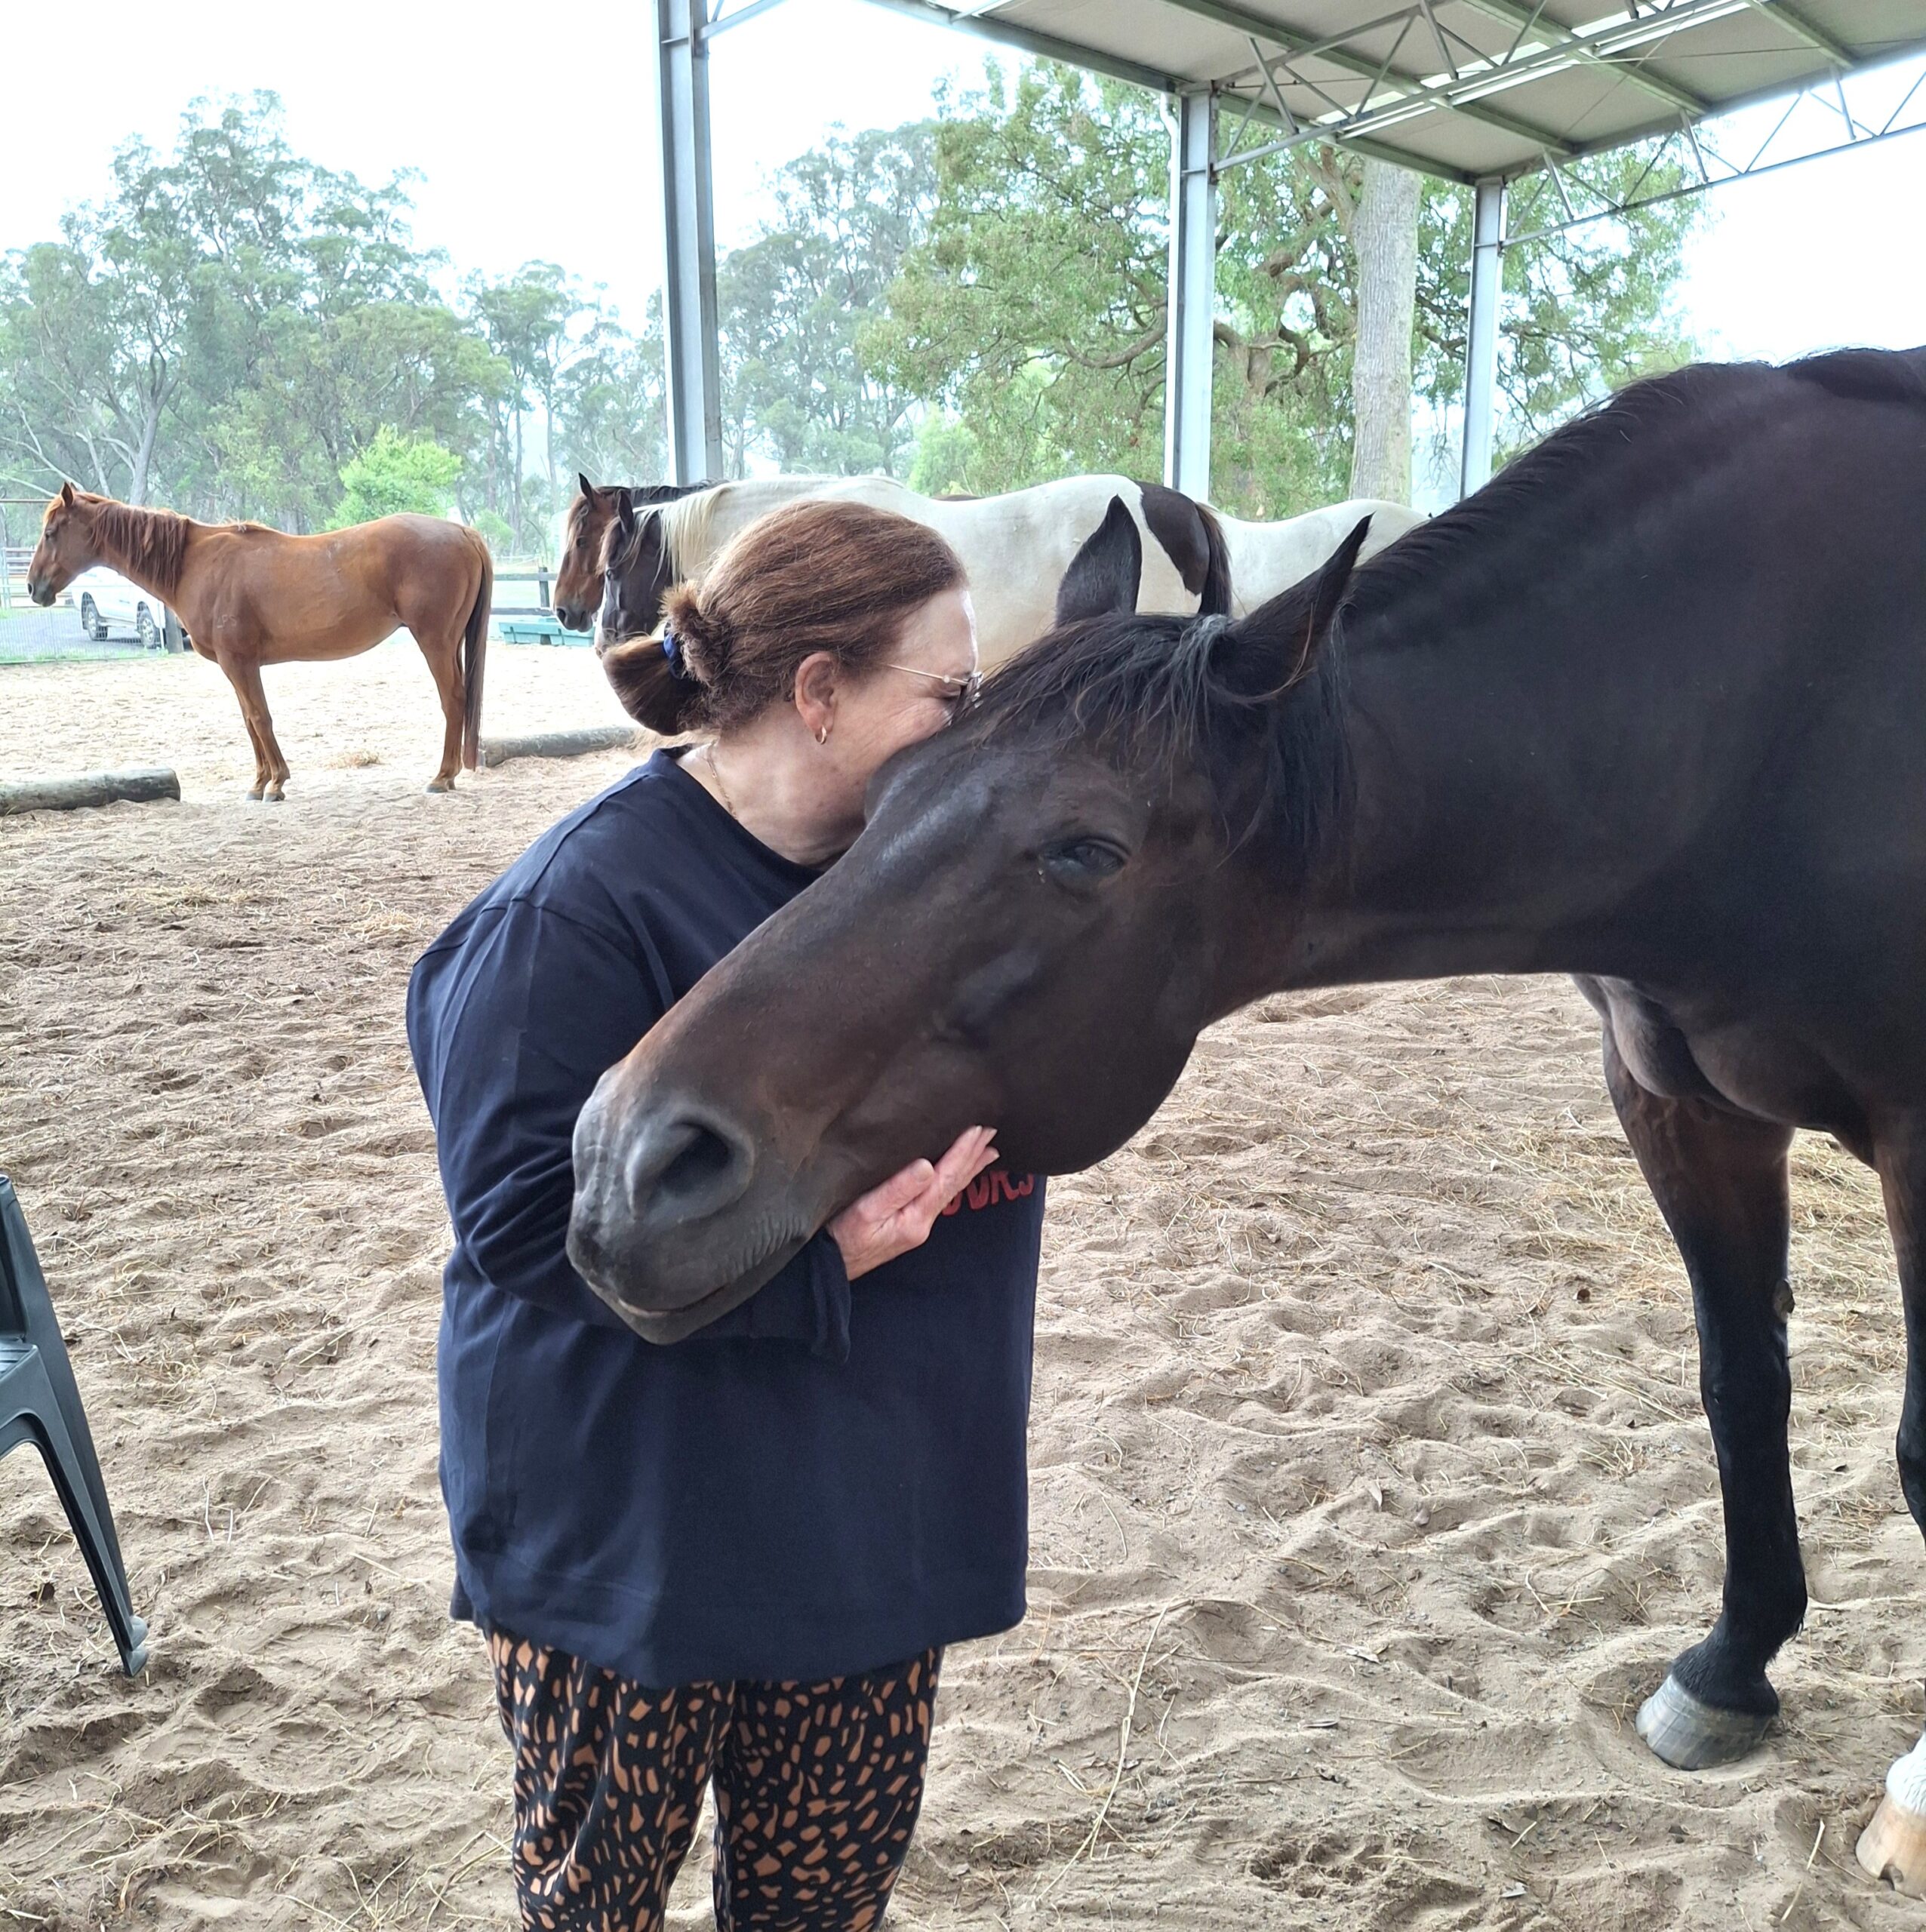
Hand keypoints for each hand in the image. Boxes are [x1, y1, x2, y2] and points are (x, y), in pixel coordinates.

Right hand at [828, 1126, 998, 1279]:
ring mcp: (915, 1225)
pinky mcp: (905, 1225)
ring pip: (948, 1189)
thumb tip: (927, 1165)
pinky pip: (936, 1195)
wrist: (825, 1270)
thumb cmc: (839, 1237)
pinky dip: (951, 1178)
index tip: (978, 1128)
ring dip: (967, 1167)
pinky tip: (953, 1174)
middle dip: (974, 1157)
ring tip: (986, 1151)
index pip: (946, 1178)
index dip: (963, 1152)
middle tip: (993, 1131)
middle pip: (954, 1184)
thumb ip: (897, 1188)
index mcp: (915, 1218)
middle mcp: (921, 1223)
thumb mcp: (865, 1211)